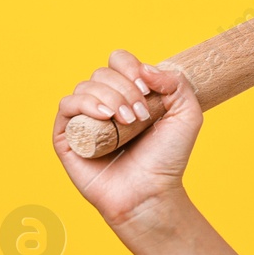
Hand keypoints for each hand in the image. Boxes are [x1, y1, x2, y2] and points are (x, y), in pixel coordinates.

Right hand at [51, 50, 203, 228]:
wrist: (150, 192)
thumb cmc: (167, 158)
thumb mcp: (187, 115)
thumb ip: (176, 83)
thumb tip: (145, 68)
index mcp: (128, 94)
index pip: (119, 61)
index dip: (131, 68)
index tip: (147, 89)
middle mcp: (104, 103)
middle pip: (103, 73)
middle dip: (125, 89)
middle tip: (141, 115)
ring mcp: (84, 119)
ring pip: (85, 86)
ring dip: (109, 98)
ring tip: (128, 121)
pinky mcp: (67, 136)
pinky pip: (66, 105)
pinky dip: (85, 104)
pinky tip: (106, 117)